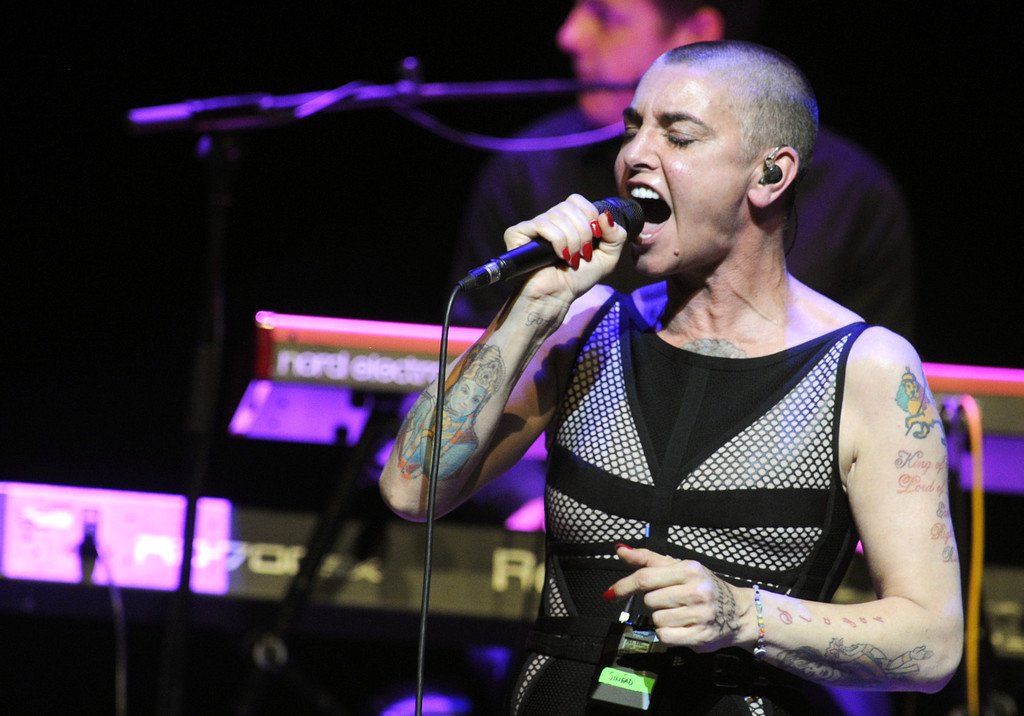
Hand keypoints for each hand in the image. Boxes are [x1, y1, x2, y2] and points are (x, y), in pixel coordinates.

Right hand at [502, 194, 626, 302]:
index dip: (590, 216)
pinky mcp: (517, 233)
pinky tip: (560, 256)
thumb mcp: (607, 258)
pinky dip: (558, 241)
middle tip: (584, 254)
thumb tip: (605, 215)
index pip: (577, 200)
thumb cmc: (577, 279)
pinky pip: (543, 224)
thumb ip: (616, 235)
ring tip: (572, 259)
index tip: (595, 239)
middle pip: (569, 206)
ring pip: (558, 216)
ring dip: (572, 240)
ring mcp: (532, 226)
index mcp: (566, 221)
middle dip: (583, 232)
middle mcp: (549, 220)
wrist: (557, 298)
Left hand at [604, 545, 752, 652]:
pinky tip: (682, 627)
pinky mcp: (700, 636)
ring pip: (656, 619)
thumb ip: (648, 559)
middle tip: (672, 601)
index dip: (624, 585)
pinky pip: (665, 636)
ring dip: (662, 619)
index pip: (646, 577)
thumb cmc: (704, 587)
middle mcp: (696, 590)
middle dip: (655, 602)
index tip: (610, 593)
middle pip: (650, 600)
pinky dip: (668, 634)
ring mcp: (700, 614)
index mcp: (690, 569)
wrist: (739, 613)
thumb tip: (620, 549)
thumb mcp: (680, 567)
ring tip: (680, 614)